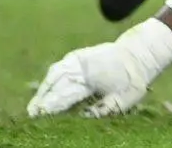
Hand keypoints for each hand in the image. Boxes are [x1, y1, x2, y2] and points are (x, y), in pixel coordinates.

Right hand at [28, 43, 156, 117]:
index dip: (52, 105)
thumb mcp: (123, 100)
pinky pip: (60, 67)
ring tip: (34, 106)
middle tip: (32, 114)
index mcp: (92, 77)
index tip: (40, 115)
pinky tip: (45, 89)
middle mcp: (83, 66)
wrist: (139, 55)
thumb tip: (83, 116)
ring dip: (44, 89)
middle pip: (57, 84)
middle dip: (44, 99)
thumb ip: (102, 109)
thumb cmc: (132, 82)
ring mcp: (79, 58)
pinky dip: (50, 78)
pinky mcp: (78, 55)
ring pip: (55, 74)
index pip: (65, 94)